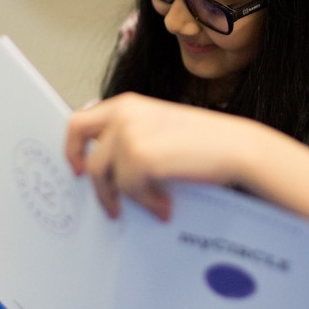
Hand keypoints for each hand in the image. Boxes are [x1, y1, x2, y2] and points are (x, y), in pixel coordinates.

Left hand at [64, 93, 259, 220]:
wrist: (235, 146)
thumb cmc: (206, 141)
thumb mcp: (159, 127)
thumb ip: (132, 136)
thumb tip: (107, 165)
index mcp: (127, 104)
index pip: (80, 121)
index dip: (73, 147)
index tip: (79, 167)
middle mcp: (123, 114)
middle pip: (81, 146)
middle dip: (87, 175)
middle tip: (105, 199)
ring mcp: (128, 134)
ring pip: (104, 176)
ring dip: (128, 197)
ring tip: (155, 204)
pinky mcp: (138, 156)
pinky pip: (129, 191)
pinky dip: (147, 202)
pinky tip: (165, 205)